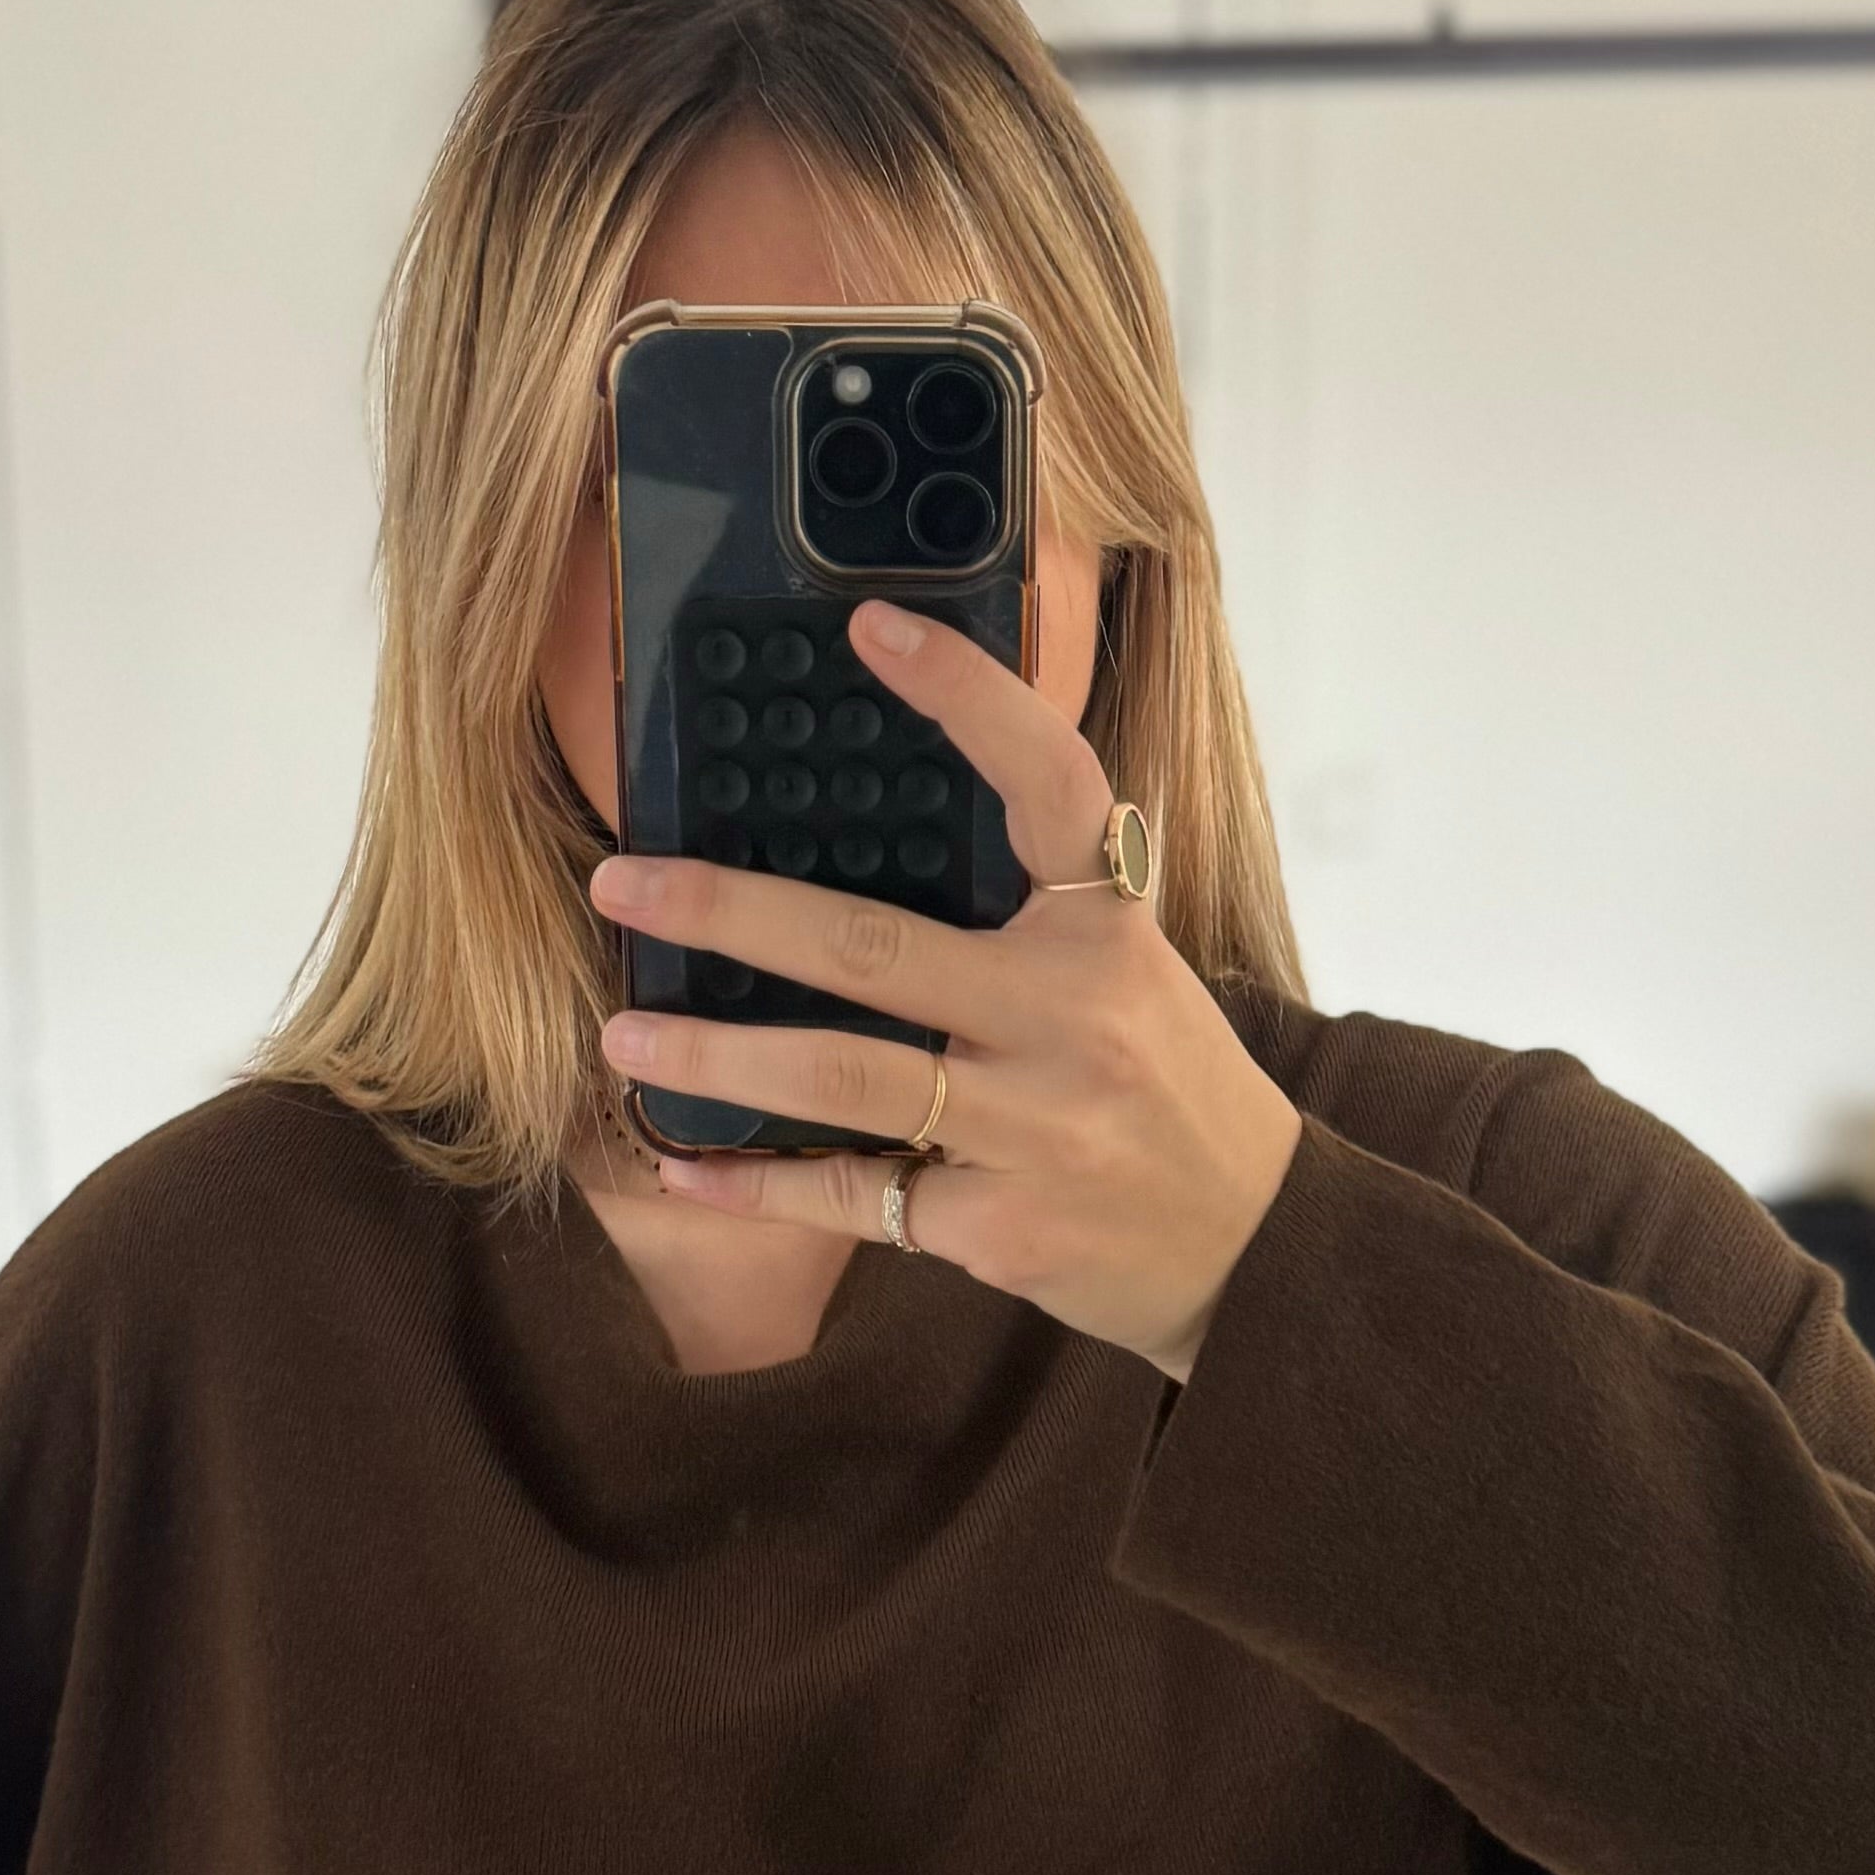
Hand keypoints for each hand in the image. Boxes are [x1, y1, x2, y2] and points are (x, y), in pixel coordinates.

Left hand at [590, 598, 1300, 1383]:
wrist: (1250, 1246)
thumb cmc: (1165, 1088)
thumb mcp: (1129, 974)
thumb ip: (1031, 915)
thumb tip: (866, 844)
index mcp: (1110, 933)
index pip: (1050, 783)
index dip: (969, 697)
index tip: (874, 629)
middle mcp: (1073, 1020)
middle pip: (877, 947)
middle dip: (734, 910)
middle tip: (625, 880)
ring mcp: (1034, 1128)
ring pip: (844, 1075)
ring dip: (717, 1054)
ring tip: (624, 1033)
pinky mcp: (998, 1225)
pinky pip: (853, 1196)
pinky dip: (758, 1187)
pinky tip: (684, 1172)